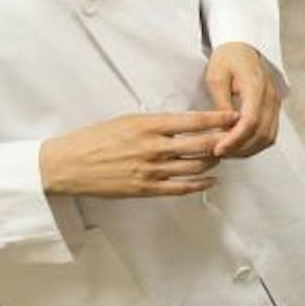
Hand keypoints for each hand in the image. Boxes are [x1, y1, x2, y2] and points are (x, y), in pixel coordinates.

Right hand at [39, 110, 235, 197]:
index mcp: (147, 125)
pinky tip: (211, 180)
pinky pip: (181, 188)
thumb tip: (182, 124)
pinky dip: (200, 184)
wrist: (68, 165)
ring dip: (213, 162)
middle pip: (200, 145)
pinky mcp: (146, 189)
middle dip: (222, 141)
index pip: (192, 121)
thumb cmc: (95, 139)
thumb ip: (155, 124)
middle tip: (236, 137)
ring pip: (195, 167)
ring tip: (223, 156)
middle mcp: (153, 147)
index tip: (233, 116)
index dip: (216, 119)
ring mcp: (151, 170)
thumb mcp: (126, 121)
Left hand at [205, 42, 282, 158]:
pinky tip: (238, 146)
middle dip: (240, 148)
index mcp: (255, 86)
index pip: (251, 121)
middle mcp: (270, 97)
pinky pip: (270, 134)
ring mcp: (275, 104)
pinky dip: (255, 144)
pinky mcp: (274, 110)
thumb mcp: (216, 77)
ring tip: (227, 152)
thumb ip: (221, 103)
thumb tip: (224, 129)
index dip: (235, 139)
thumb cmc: (226, 60)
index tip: (218, 149)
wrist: (242, 48)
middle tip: (218, 154)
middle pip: (261, 133)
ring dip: (248, 149)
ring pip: (268, 137)